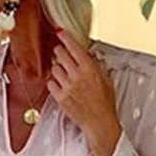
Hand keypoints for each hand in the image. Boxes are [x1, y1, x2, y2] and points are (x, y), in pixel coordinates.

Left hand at [48, 30, 121, 155]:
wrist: (99, 122)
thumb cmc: (104, 102)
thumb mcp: (105, 78)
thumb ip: (95, 64)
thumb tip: (86, 53)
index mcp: (89, 68)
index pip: (73, 47)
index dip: (65, 37)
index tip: (61, 32)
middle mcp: (77, 76)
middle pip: (60, 55)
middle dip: (59, 52)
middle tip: (60, 54)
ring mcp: (67, 87)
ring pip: (54, 68)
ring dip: (57, 68)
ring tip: (63, 73)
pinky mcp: (61, 98)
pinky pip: (50, 83)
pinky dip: (53, 82)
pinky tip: (59, 84)